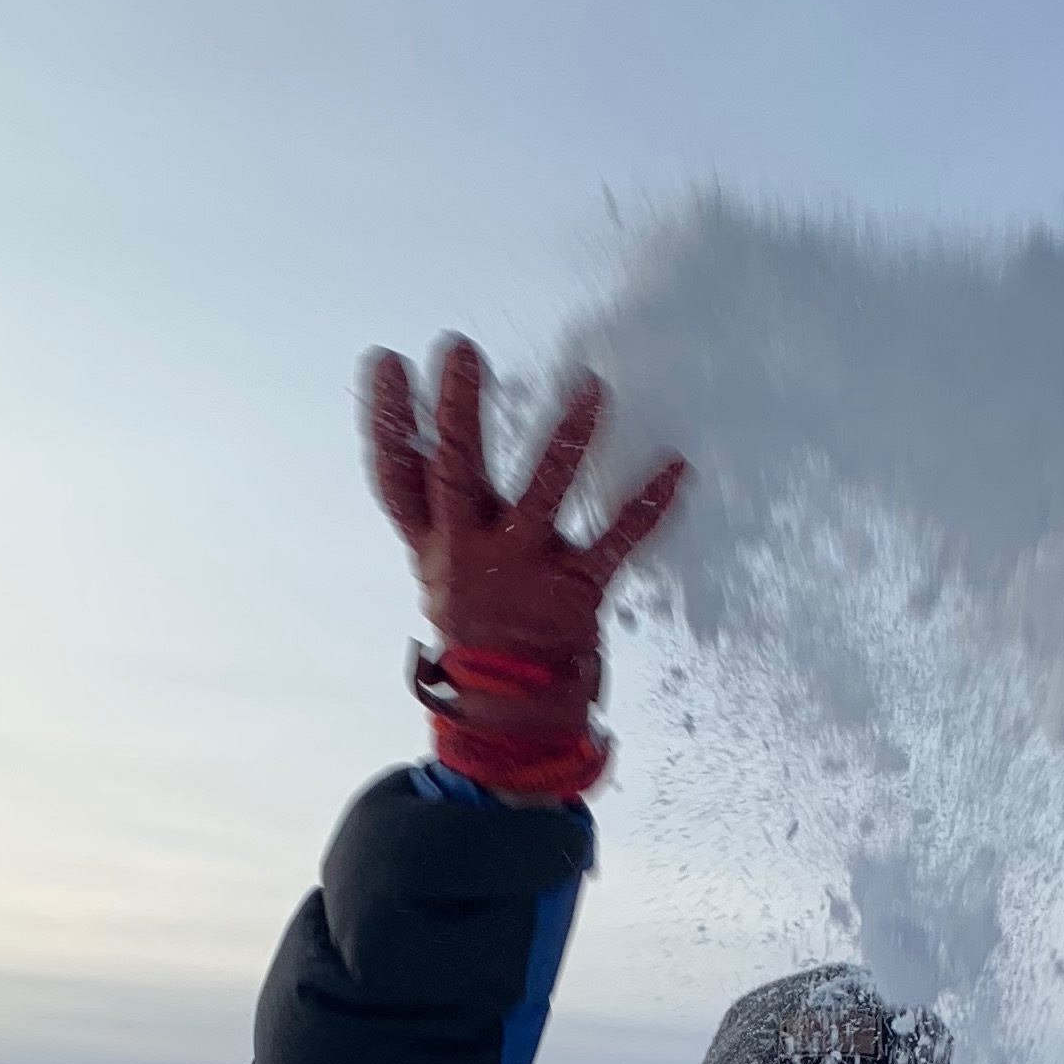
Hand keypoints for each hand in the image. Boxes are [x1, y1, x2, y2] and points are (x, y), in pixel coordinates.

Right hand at [364, 337, 686, 795]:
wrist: (509, 713)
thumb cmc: (478, 624)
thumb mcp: (436, 569)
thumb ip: (431, 509)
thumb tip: (413, 436)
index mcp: (434, 544)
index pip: (397, 477)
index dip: (387, 419)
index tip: (386, 360)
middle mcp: (472, 551)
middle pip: (455, 472)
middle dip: (457, 411)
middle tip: (461, 351)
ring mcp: (524, 571)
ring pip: (544, 496)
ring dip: (567, 439)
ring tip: (590, 386)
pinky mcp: (576, 591)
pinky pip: (618, 541)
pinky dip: (650, 505)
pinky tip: (676, 466)